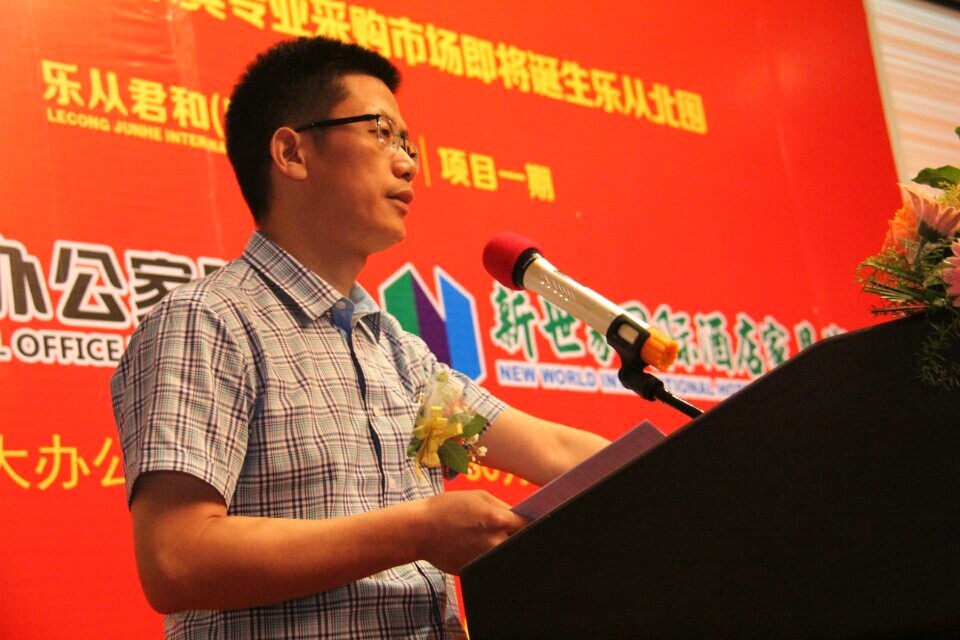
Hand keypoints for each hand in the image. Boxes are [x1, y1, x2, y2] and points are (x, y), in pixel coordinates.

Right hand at [413, 490, 528, 573]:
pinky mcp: (476, 569)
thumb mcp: (478, 497)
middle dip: (522, 537)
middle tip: (522, 533)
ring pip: (507, 554)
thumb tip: (522, 516)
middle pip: (521, 542)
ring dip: (507, 548)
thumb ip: (502, 506)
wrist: (419, 530)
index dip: (536, 522)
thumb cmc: (448, 508)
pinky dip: (492, 556)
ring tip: (496, 539)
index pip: (530, 524)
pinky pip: (492, 563)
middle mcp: (495, 541)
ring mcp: (485, 557)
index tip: (541, 522)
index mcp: (498, 519)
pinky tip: (480, 548)